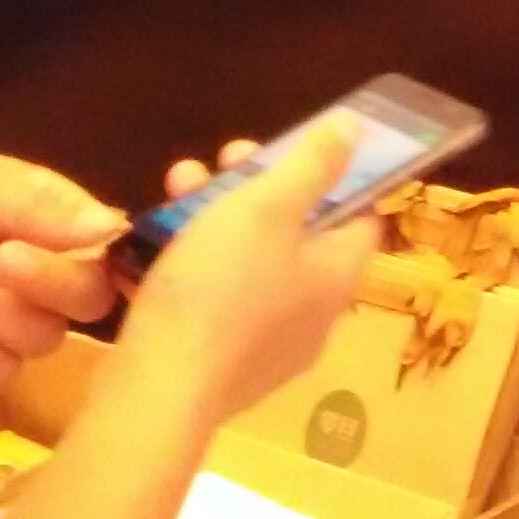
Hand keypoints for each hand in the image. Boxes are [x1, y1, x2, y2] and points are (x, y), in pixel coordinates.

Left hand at [0, 149, 125, 391]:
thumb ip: (41, 203)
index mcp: (55, 226)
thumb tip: (110, 227)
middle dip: (43, 281)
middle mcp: (47, 277)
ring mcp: (16, 325)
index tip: (19, 249)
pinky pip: (1, 370)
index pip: (105, 252)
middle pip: (89, 301)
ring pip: (42, 337)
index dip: (74, 259)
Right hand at [111, 120, 378, 429]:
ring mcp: (267, 346)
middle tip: (225, 159)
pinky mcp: (222, 364)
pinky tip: (157, 242)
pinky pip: (219, 299)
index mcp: (337, 276)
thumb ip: (312, 164)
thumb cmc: (221, 288)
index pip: (361, 217)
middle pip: (300, 235)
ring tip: (177, 186)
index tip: (298, 148)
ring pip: (252, 262)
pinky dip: (196, 263)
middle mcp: (313, 315)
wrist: (160, 390)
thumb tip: (357, 129)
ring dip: (218, 216)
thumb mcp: (267, 208)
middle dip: (261, 187)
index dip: (338, 176)